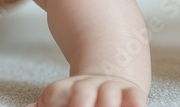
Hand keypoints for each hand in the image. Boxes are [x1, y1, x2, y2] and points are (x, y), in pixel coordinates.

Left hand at [29, 74, 146, 106]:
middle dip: (80, 104)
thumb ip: (44, 105)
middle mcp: (87, 86)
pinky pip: (134, 96)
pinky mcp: (131, 93)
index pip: (56, 93)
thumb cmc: (77, 98)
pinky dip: (135, 103)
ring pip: (109, 93)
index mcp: (66, 89)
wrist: (108, 76)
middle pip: (81, 92)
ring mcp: (110, 88)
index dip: (54, 104)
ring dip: (107, 104)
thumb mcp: (57, 100)